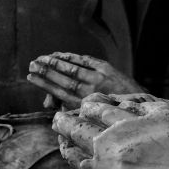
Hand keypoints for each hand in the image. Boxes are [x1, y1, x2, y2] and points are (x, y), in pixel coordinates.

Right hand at [27, 52, 148, 108]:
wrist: (137, 103)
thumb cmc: (107, 110)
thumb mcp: (87, 114)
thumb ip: (68, 107)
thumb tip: (48, 103)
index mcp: (84, 105)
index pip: (58, 92)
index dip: (43, 84)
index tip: (31, 77)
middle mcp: (90, 92)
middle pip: (62, 79)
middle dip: (45, 71)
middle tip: (31, 64)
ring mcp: (99, 79)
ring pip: (72, 69)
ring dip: (54, 62)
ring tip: (41, 58)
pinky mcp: (106, 68)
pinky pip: (84, 60)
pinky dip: (70, 57)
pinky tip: (59, 55)